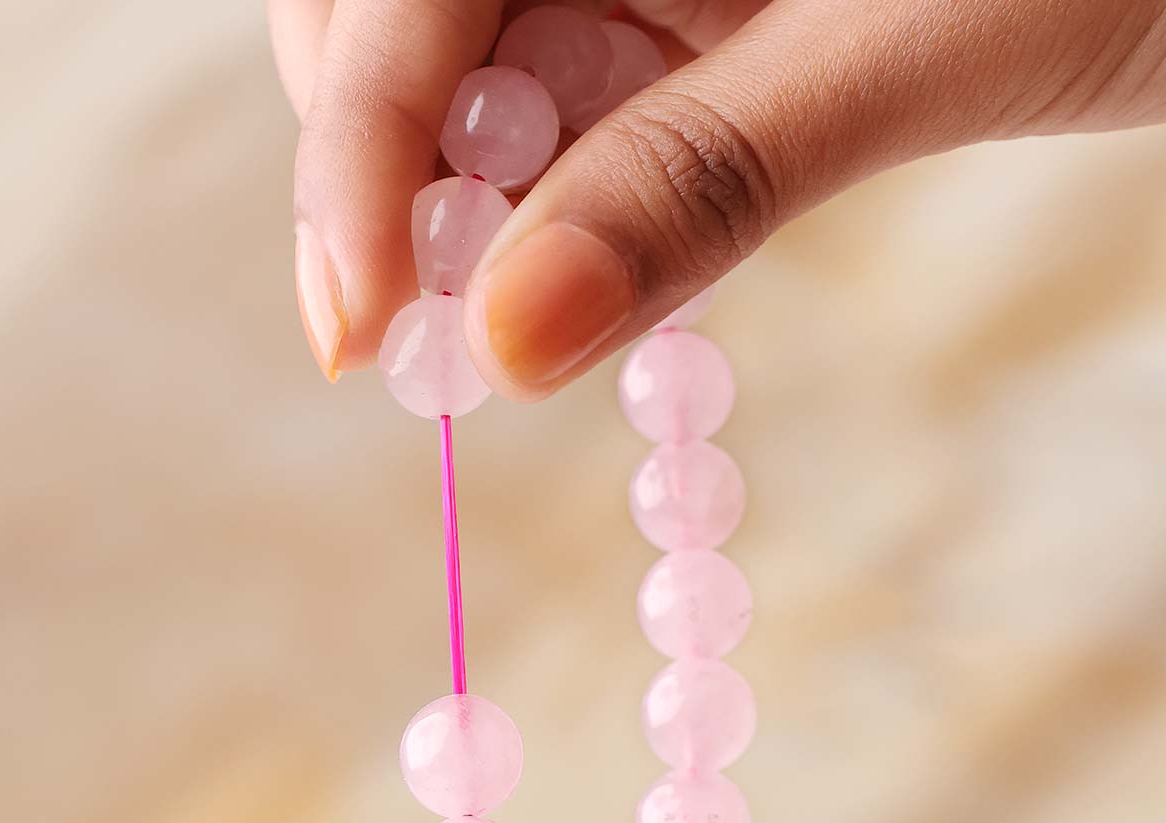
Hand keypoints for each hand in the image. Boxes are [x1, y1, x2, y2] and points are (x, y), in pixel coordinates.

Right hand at [269, 0, 1164, 394]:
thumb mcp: (911, 43)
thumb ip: (700, 178)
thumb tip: (509, 344)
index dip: (358, 162)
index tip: (356, 337)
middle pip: (386, 29)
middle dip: (391, 191)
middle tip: (430, 346)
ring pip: (463, 91)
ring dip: (467, 227)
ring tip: (502, 328)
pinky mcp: (672, 28)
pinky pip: (562, 130)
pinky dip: (554, 223)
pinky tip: (582, 276)